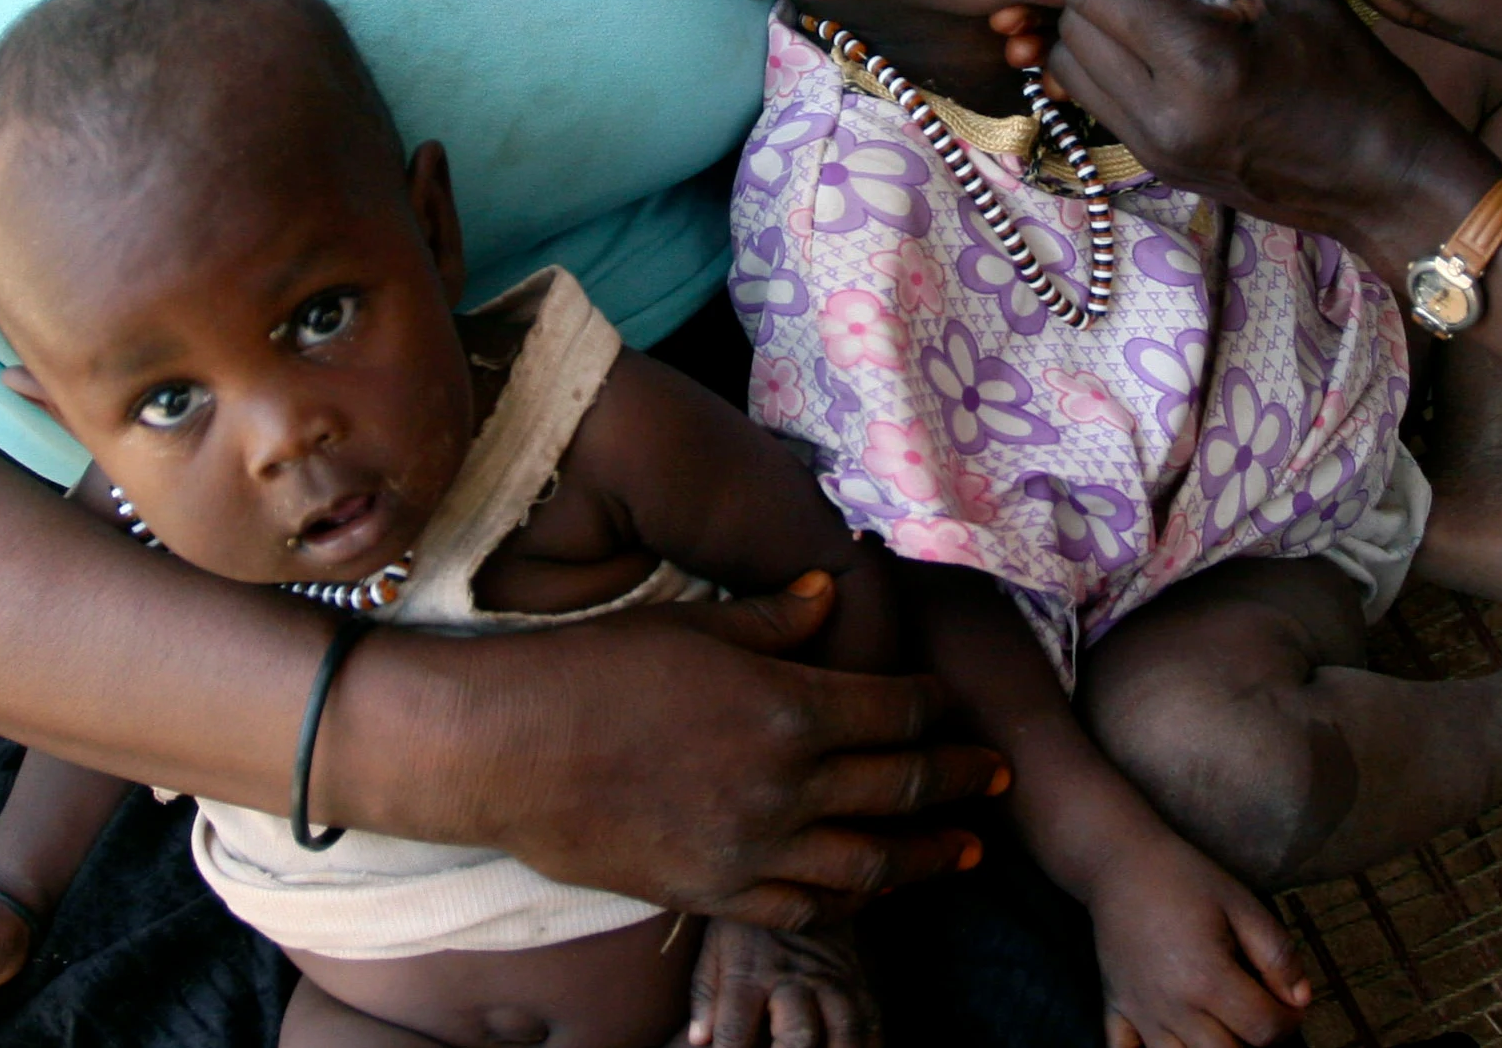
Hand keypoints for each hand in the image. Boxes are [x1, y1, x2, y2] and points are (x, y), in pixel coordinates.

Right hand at [407, 576, 1010, 930]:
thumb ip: (774, 620)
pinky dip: (854, 901)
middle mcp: (784, 785)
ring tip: (967, 850)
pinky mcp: (712, 892)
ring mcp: (751, 847)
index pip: (896, 712)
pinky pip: (806, 907)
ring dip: (927, 855)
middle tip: (998, 776)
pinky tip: (876, 889)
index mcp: (787, 706)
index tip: (953, 705)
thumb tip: (830, 595)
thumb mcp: (691, 626)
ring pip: (869, 862)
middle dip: (960, 781)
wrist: (504, 750)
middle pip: (901, 787)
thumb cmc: (592, 670)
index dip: (936, 707)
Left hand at [689, 917, 874, 1046]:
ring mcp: (831, 979)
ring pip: (845, 1031)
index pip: (735, 1030)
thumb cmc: (748, 924)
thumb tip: (699, 1041)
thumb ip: (706, 994)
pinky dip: (870, 1046)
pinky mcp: (857, 980)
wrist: (800, 879)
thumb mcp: (715, 947)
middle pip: (799, 1035)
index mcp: (749, 972)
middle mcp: (794, 978)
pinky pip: (872, 1021)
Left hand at [1045, 0, 1495, 272]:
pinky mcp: (1153, 166)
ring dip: (1093, 23)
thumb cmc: (1348, 68)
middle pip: (1074, 23)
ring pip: (1070, 65)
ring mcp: (1154, 150)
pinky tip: (1156, 47)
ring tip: (1147, 5)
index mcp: (1204, 62)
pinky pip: (1095, 99)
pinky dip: (1107, 62)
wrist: (1379, 174)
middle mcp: (1165, 115)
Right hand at [1083, 838, 1310, 1047]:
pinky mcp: (1114, 1010)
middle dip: (1255, 1042)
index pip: (1265, 1028)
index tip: (1291, 1004)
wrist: (1119, 862)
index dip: (1290, 1021)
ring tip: (1222, 1025)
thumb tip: (1300, 998)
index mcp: (1208, 977)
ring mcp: (1141, 1013)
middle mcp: (1173, 1006)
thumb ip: (1277, 954)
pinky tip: (1171, 1041)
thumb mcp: (1242, 903)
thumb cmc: (1183, 877)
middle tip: (1258, 1014)